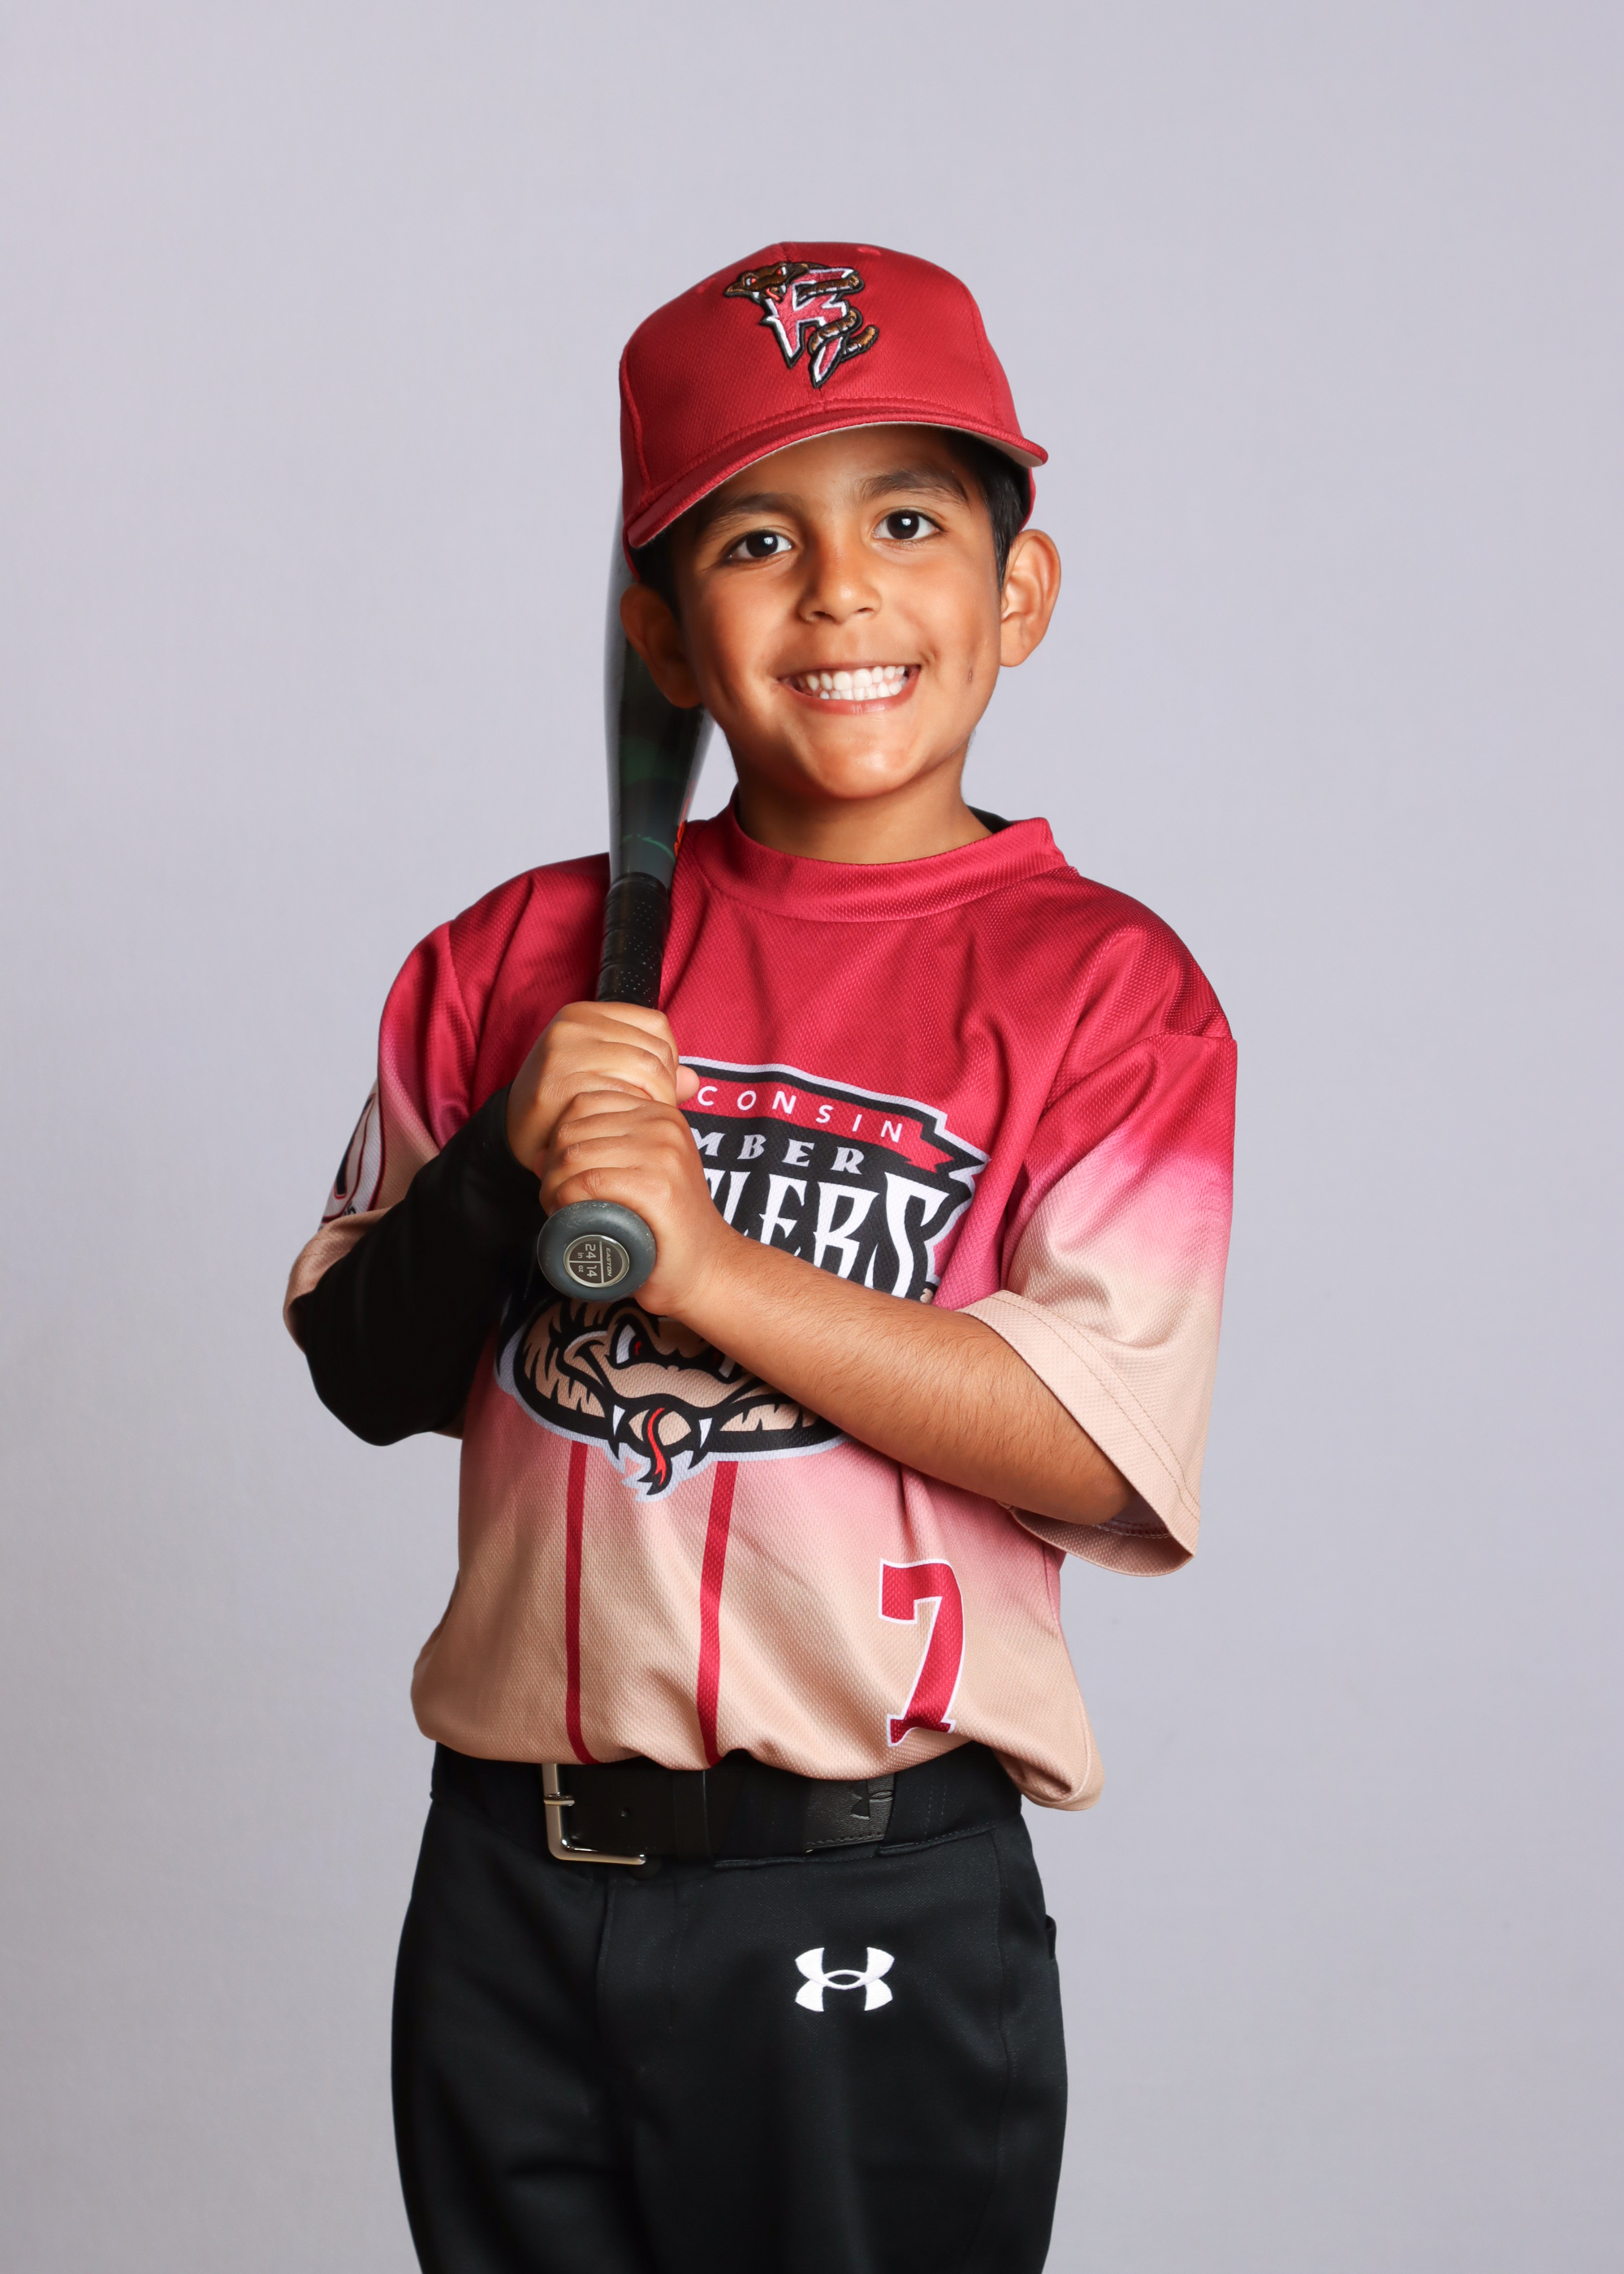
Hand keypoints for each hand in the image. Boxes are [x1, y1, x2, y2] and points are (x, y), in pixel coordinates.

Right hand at [505, 1002, 698, 1173]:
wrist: (518, 1135)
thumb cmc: (567, 1103)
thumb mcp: (606, 1075)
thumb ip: (651, 1072)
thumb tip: (692, 1081)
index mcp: (586, 1013)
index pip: (657, 1025)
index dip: (669, 1061)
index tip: (657, 1090)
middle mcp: (573, 1023)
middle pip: (655, 1050)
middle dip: (665, 1088)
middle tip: (651, 1115)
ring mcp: (565, 1050)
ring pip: (646, 1069)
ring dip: (653, 1103)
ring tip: (638, 1123)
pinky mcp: (560, 1081)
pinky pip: (623, 1094)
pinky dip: (632, 1114)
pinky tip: (621, 1129)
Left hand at [538, 1087, 735, 1318]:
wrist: (707, 1267)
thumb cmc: (666, 1225)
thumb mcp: (641, 1173)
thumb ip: (601, 1154)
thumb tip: (538, 1155)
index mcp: (660, 1113)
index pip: (584, 1103)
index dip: (558, 1138)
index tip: (561, 1173)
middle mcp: (664, 1126)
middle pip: (573, 1129)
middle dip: (551, 1165)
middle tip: (555, 1198)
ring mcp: (663, 1155)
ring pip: (576, 1155)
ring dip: (553, 1185)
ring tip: (559, 1209)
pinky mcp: (657, 1188)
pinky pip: (591, 1181)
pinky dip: (566, 1198)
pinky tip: (567, 1213)